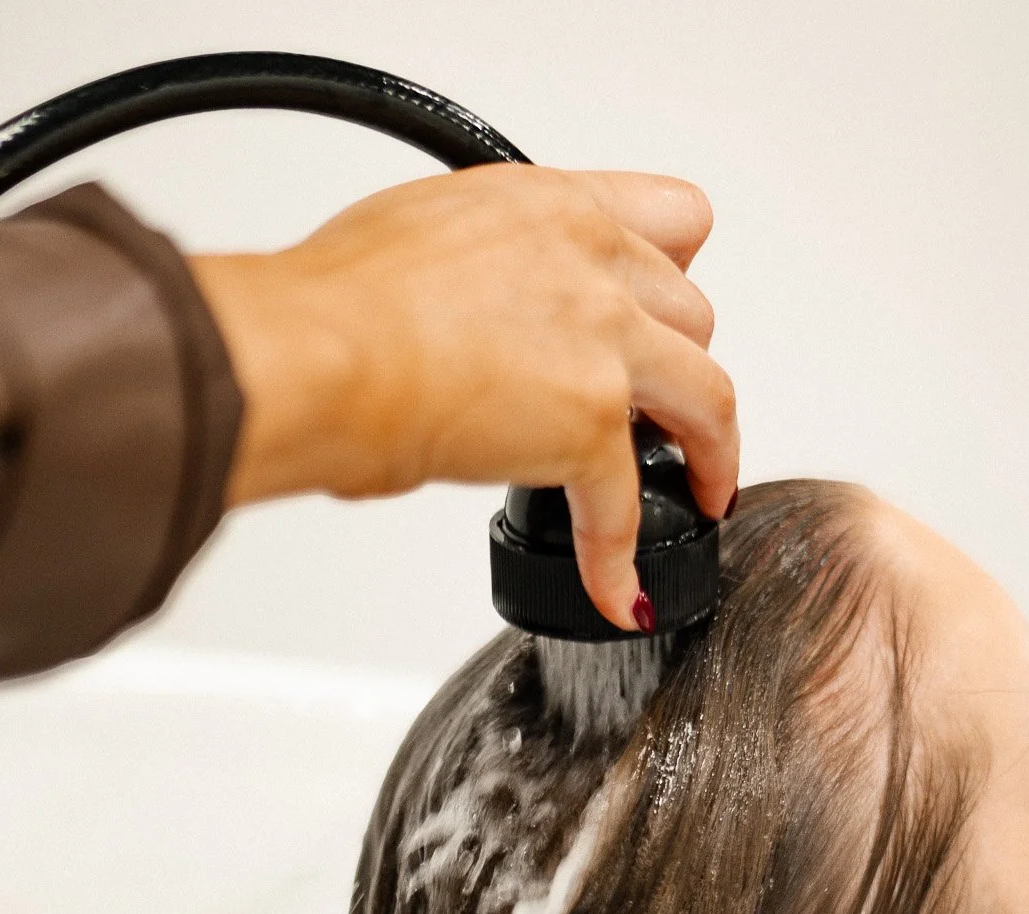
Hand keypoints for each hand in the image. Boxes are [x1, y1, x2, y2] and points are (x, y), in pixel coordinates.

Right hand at [190, 166, 739, 629]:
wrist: (319, 354)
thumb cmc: (334, 303)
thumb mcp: (420, 241)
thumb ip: (473, 271)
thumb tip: (460, 319)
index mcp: (551, 208)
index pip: (667, 219)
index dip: (671, 273)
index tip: (663, 308)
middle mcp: (591, 263)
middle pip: (693, 314)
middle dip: (676, 365)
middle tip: (653, 408)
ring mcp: (603, 345)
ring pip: (709, 400)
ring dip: (707, 452)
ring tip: (697, 491)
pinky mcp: (589, 427)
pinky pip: (624, 509)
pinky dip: (620, 560)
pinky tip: (616, 590)